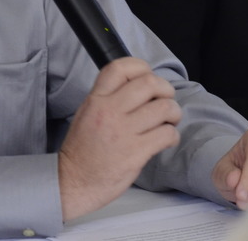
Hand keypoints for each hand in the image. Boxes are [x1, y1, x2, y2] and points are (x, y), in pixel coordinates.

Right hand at [58, 57, 180, 220]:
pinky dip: (172, 135)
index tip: (147, 76)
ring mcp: (124, 131)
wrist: (74, 180)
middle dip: (165, 89)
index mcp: (96, 99)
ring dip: (173, 113)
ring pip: (164, 108)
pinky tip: (165, 139)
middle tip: (165, 100)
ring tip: (168, 121)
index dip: (140, 67)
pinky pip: (167, 134)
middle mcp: (109, 111)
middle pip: (149, 83)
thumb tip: (138, 88)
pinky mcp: (136, 152)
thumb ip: (108, 98)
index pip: (120, 68)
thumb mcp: (86, 113)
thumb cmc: (81, 150)